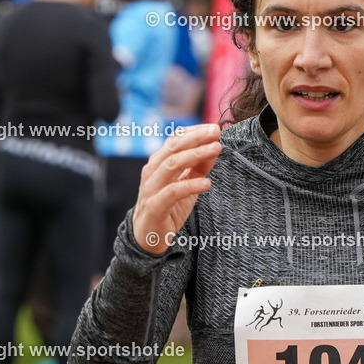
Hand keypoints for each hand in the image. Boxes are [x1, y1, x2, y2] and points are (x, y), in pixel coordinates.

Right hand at [132, 123, 221, 253]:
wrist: (147, 236)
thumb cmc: (167, 207)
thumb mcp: (187, 184)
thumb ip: (199, 167)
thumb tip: (215, 147)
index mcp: (158, 162)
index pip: (175, 139)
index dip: (195, 131)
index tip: (214, 127)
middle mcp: (152, 171)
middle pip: (173, 147)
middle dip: (196, 137)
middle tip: (216, 132)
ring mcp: (151, 188)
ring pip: (172, 165)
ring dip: (196, 155)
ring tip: (216, 149)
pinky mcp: (154, 206)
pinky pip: (172, 192)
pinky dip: (190, 186)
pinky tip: (207, 184)